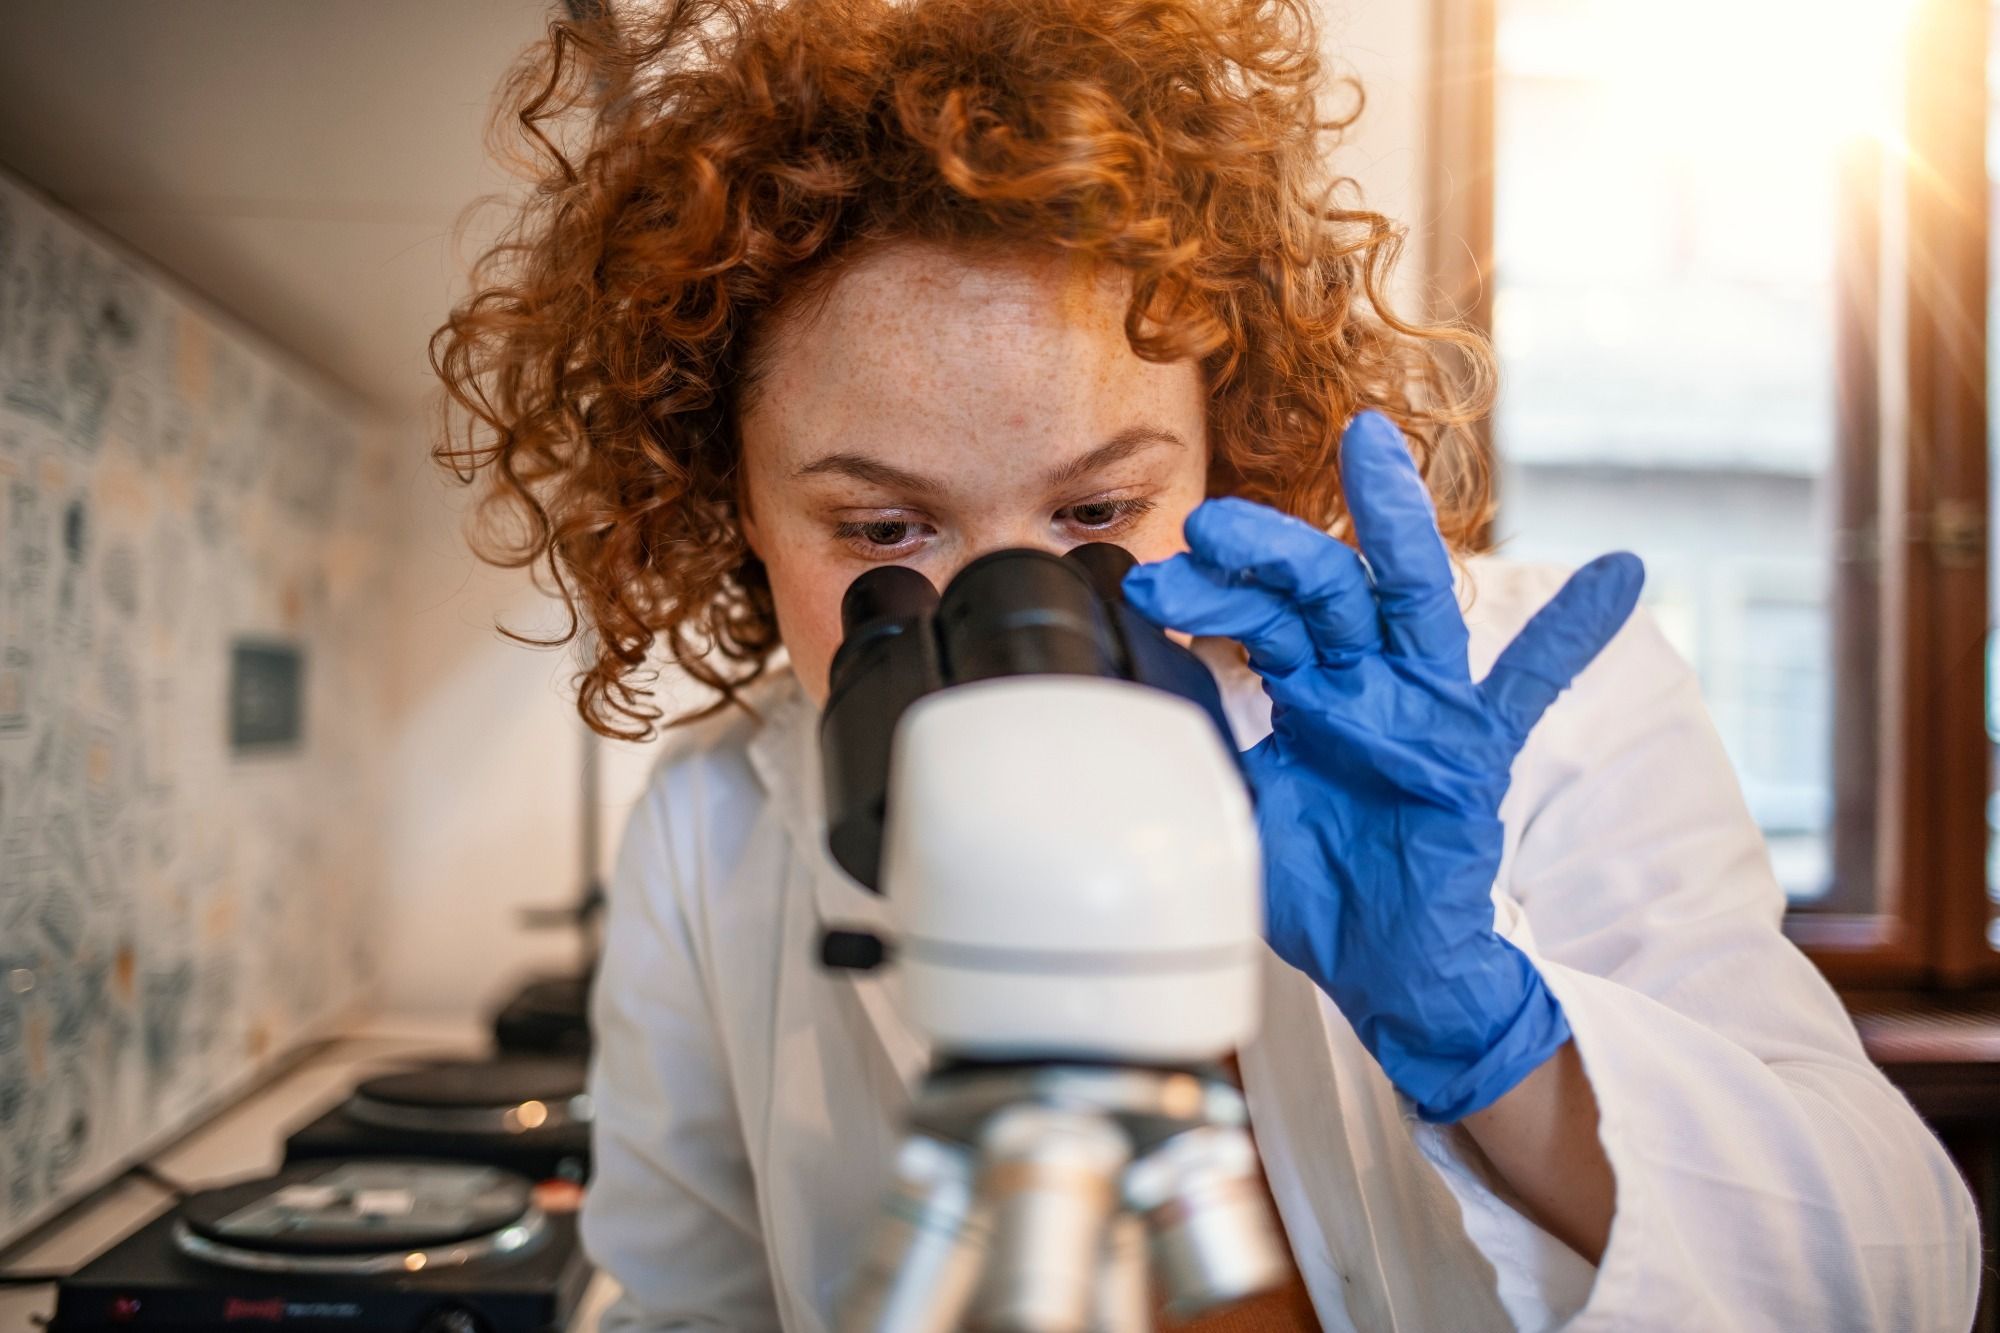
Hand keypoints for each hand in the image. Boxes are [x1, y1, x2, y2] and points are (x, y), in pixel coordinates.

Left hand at [1122, 411, 1642, 1121]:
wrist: (1378, 965)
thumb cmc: (1314, 883)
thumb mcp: (1234, 805)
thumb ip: (1204, 742)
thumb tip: (1130, 687)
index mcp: (1309, 686)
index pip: (1257, 615)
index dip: (1204, 592)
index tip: (1144, 579)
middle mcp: (1367, 680)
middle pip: (1322, 587)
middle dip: (1266, 549)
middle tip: (1209, 524)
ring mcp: (1427, 707)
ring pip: (1410, 600)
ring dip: (1391, 525)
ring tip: (1372, 452)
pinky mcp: (1478, 751)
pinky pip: (1532, 687)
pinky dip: (1574, 633)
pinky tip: (1620, 572)